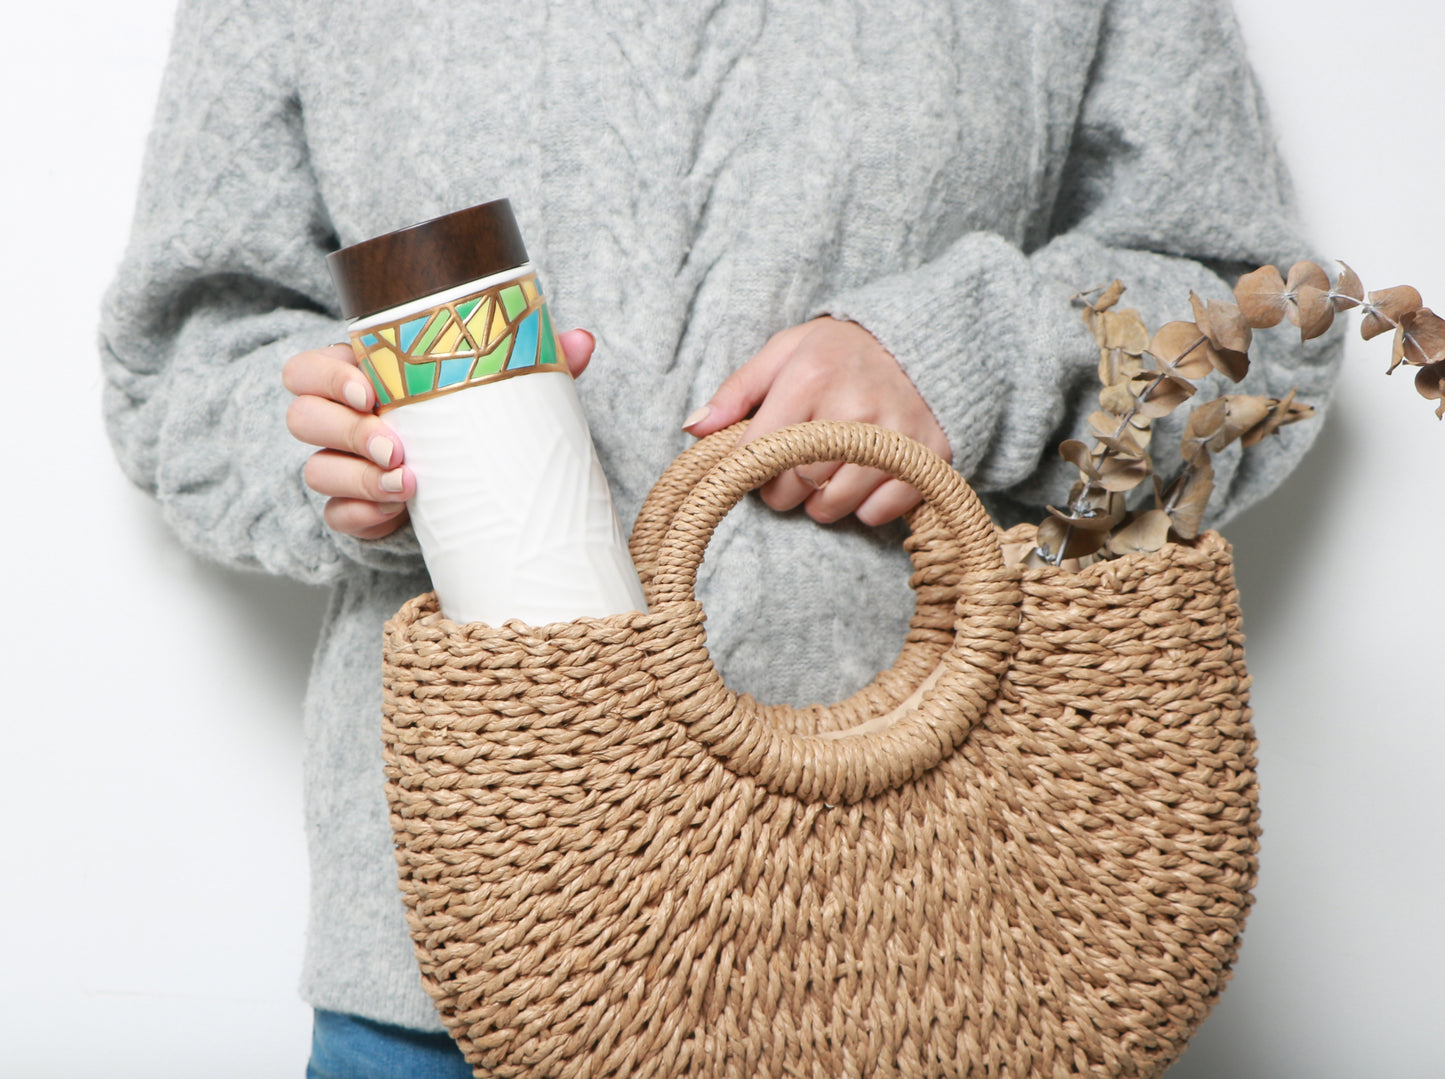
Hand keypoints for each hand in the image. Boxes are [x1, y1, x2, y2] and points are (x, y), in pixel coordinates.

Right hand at [283, 330, 594, 539]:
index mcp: (359, 377)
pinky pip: (338, 516)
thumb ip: (530, 361)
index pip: (308, 369)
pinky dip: (364, 515)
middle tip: (397, 447)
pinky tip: (397, 513)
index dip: (326, 376)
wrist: (474, 485)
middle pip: (303, 418)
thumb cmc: (471, 416)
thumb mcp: (496, 386)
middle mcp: (340, 421)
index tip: (369, 389)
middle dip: (347, 432)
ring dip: (358, 478)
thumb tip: (583, 341)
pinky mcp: (354, 511)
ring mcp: (342, 468)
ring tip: (407, 484)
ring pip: (317, 470)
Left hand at [682, 317, 950, 525]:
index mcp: (811, 378)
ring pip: (833, 505)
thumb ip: (736, 392)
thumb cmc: (838, 352)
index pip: (758, 453)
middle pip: (794, 486)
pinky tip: (864, 479)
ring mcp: (895, 434)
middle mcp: (854, 408)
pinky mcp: (928, 456)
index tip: (755, 464)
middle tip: (791, 472)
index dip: (748, 468)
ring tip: (826, 475)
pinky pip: (878, 512)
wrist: (916, 342)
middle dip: (782, 489)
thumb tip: (692, 429)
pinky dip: (866, 507)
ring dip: (821, 502)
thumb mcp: (783, 354)